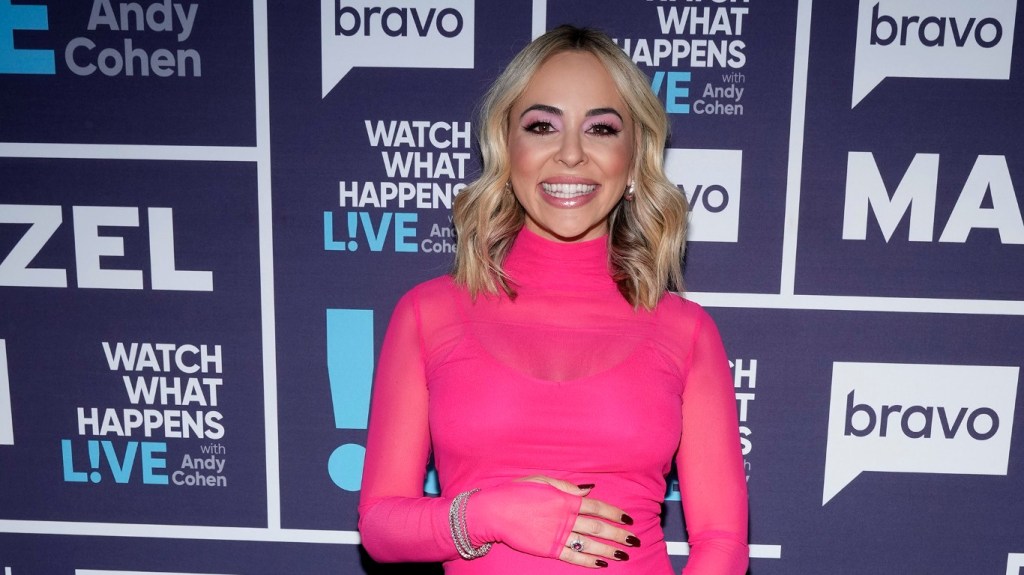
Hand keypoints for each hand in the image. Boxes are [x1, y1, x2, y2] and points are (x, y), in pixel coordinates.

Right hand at [466, 475, 637, 567]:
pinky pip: (574, 556)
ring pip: (590, 544)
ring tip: (623, 554)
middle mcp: (565, 517)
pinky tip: (601, 564)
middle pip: (598, 528)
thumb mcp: (542, 481)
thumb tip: (589, 490)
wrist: (495, 511)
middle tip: (634, 540)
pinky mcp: (549, 548)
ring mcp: (558, 535)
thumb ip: (567, 487)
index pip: (597, 507)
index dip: (614, 513)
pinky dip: (589, 560)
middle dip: (618, 534)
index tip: (627, 519)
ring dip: (609, 550)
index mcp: (565, 499)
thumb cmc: (517, 493)